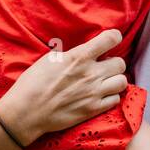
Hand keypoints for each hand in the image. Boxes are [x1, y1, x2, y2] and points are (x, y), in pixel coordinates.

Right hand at [0, 30, 127, 144]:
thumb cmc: (33, 83)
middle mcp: (90, 74)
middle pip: (120, 63)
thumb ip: (70, 54)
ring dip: (115, 80)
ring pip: (122, 82)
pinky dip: (111, 97)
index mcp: (79, 57)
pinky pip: (115, 100)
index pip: (110, 39)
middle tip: (103, 67)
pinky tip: (101, 95)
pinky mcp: (93, 109)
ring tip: (105, 82)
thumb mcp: (50, 59)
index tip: (111, 40)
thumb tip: (81, 51)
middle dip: (113, 63)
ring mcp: (94, 93)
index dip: (113, 37)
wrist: (27, 112)